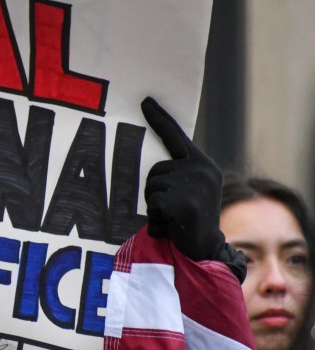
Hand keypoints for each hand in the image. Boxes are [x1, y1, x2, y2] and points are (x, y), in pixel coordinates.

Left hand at [142, 97, 225, 261]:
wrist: (204, 249)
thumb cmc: (189, 219)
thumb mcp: (188, 190)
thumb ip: (177, 173)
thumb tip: (154, 164)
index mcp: (202, 164)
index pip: (176, 136)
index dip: (159, 118)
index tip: (145, 101)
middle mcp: (201, 169)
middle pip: (155, 169)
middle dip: (153, 190)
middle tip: (170, 209)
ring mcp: (193, 185)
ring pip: (151, 188)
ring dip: (154, 206)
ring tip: (171, 218)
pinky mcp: (183, 203)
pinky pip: (152, 204)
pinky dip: (155, 219)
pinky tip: (169, 226)